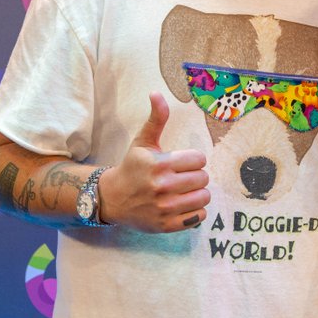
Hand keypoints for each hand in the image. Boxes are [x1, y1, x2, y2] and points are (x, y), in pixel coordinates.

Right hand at [102, 92, 209, 231]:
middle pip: (204, 178)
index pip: (199, 159)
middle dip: (196, 176)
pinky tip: (183, 204)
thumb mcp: (143, 142)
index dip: (193, 160)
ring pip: (204, 197)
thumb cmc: (132, 167)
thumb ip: (156, 118)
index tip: (182, 163)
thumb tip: (156, 93)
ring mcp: (165, 208)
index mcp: (160, 164)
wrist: (113, 199)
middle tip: (183, 177)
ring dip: (198, 193)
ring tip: (185, 190)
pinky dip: (195, 211)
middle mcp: (163, 187)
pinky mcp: (167, 225)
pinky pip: (199, 216)